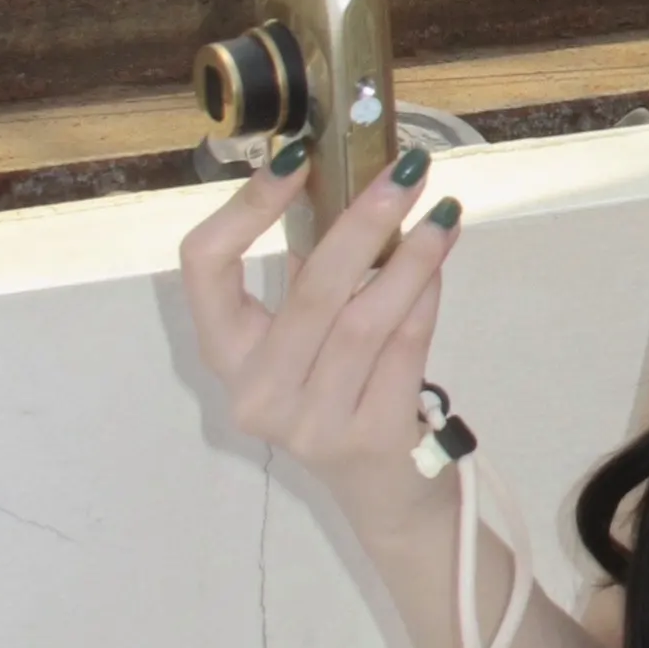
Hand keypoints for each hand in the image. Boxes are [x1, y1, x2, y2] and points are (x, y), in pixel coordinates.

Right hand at [178, 145, 463, 527]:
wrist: (385, 492)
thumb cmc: (343, 392)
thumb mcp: (308, 337)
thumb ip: (316, 272)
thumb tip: (355, 179)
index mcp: (226, 356)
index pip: (205, 268)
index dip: (246, 207)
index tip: (295, 154)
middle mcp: (256, 393)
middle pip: (308, 290)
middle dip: (363, 220)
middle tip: (407, 170)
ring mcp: (310, 422)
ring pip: (364, 319)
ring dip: (410, 258)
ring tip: (443, 212)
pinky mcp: (369, 437)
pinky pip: (404, 348)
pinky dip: (425, 298)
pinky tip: (440, 263)